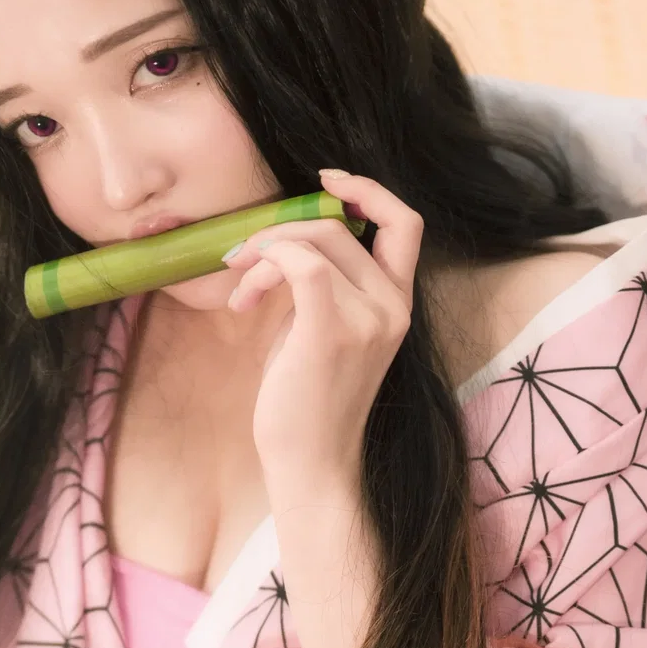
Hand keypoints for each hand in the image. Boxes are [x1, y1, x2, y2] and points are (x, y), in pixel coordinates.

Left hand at [224, 167, 422, 491]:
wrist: (310, 466)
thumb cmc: (306, 406)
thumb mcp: (321, 333)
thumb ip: (320, 288)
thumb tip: (282, 245)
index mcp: (397, 305)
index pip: (406, 224)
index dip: (368, 191)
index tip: (326, 181)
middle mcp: (393, 307)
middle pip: (339, 227)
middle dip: (281, 232)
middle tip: (242, 260)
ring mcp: (369, 318)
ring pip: (314, 240)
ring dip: (264, 254)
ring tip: (241, 293)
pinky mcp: (333, 331)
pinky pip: (301, 263)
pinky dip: (268, 263)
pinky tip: (246, 296)